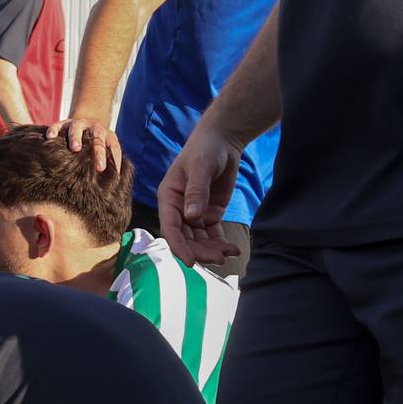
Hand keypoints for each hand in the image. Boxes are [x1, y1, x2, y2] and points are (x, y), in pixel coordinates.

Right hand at [50, 117, 122, 174]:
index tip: (103, 170)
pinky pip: (58, 124)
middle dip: (97, 151)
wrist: (89, 124)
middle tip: (98, 166)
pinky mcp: (65, 123)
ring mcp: (79, 124)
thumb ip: (113, 163)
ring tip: (75, 149)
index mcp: (108, 136)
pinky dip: (54, 129)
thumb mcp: (109, 151)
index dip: (110, 159)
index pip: (112, 147)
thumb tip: (116, 182)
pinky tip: (50, 137)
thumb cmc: (99, 146)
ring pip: (77, 128)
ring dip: (76, 138)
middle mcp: (95, 128)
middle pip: (98, 137)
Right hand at [158, 121, 242, 264]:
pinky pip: (213, 235)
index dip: (179, 246)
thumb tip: (191, 216)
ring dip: (212, 250)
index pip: (170, 227)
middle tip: (219, 258)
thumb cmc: (205, 149)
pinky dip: (221, 244)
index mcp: (169, 197)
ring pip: (199, 240)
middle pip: (186, 238)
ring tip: (230, 253)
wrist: (222, 142)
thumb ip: (196, 190)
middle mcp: (179, 209)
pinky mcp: (210, 215)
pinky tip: (233, 249)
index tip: (190, 262)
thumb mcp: (201, 166)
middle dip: (201, 251)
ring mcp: (194, 214)